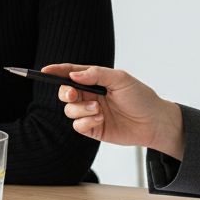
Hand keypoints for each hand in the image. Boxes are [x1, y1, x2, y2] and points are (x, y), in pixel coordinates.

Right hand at [42, 64, 184, 158]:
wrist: (154, 123)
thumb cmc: (141, 98)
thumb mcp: (121, 79)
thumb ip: (97, 74)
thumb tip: (74, 74)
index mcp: (96, 80)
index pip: (71, 73)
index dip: (57, 71)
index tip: (45, 70)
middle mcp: (91, 95)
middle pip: (65, 92)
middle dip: (65, 92)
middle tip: (73, 94)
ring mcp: (91, 112)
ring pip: (69, 110)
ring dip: (81, 109)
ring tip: (98, 110)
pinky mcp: (93, 128)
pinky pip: (77, 126)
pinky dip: (85, 122)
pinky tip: (100, 120)